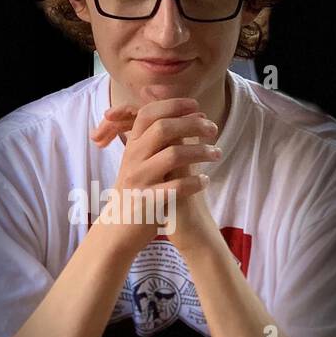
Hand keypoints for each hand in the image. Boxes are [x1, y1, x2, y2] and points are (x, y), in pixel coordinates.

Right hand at [89, 86, 221, 254]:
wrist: (118, 230)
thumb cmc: (139, 192)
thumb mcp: (142, 162)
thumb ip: (162, 140)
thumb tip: (195, 115)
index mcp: (131, 146)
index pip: (149, 113)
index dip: (174, 106)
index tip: (197, 106)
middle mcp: (132, 159)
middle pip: (164, 129)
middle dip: (193, 125)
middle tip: (213, 129)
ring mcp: (139, 180)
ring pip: (173, 154)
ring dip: (200, 151)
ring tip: (216, 154)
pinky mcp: (148, 201)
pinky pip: (177, 187)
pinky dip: (196, 182)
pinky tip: (205, 181)